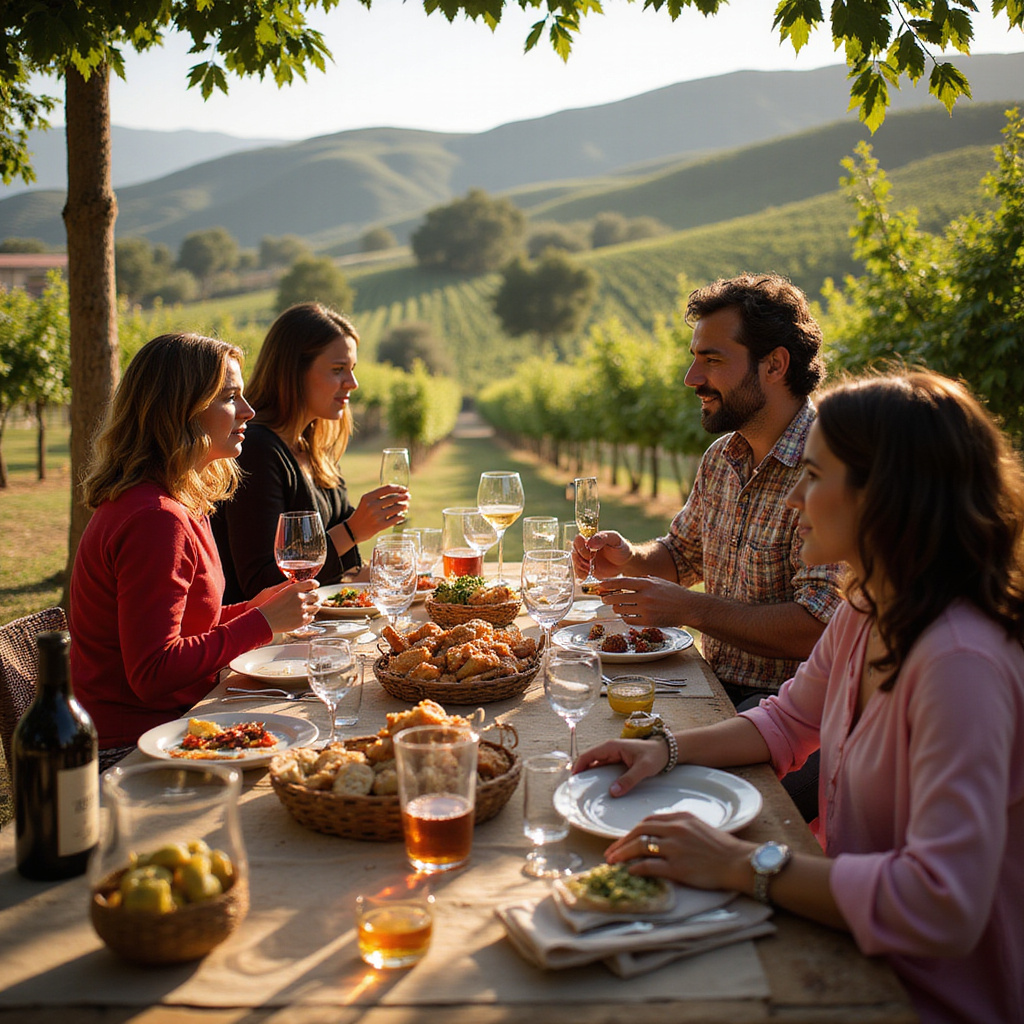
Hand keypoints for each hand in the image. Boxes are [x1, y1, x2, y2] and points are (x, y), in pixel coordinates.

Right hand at [247, 579, 319, 633]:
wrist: (262, 620)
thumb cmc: (265, 604)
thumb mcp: (274, 590)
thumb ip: (286, 585)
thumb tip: (293, 580)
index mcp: (294, 589)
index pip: (312, 583)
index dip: (314, 584)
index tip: (315, 586)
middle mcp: (300, 598)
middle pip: (315, 596)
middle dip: (314, 597)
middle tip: (312, 599)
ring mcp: (302, 610)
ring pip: (316, 607)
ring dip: (313, 607)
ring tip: (309, 608)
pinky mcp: (301, 621)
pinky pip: (311, 617)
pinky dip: (309, 616)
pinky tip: (304, 616)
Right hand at [343, 484, 409, 542]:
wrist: (353, 530)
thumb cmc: (362, 514)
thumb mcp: (366, 502)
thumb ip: (378, 496)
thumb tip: (398, 492)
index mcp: (368, 497)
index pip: (387, 488)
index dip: (398, 488)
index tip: (405, 489)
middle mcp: (372, 505)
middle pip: (393, 498)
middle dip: (404, 497)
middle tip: (408, 497)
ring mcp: (376, 516)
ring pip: (396, 508)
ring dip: (404, 506)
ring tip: (406, 506)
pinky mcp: (380, 526)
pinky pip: (395, 519)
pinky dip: (400, 517)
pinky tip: (402, 516)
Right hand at [571, 530, 631, 579]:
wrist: (625, 562)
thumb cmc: (620, 547)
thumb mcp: (614, 539)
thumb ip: (603, 538)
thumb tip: (590, 543)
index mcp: (590, 539)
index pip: (578, 540)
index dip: (580, 546)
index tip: (589, 550)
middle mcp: (585, 549)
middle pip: (574, 553)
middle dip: (580, 558)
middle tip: (590, 561)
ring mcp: (586, 561)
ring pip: (575, 564)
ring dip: (580, 567)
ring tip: (590, 568)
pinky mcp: (588, 571)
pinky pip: (579, 573)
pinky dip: (581, 575)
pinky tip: (587, 575)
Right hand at [572, 738, 668, 795]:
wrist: (666, 752)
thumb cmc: (655, 755)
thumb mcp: (643, 768)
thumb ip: (629, 780)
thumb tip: (613, 792)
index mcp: (612, 747)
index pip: (589, 755)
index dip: (578, 766)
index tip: (572, 780)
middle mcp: (610, 750)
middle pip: (589, 761)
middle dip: (581, 772)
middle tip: (575, 789)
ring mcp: (613, 756)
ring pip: (595, 766)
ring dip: (589, 776)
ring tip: (583, 790)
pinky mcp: (617, 762)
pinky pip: (603, 769)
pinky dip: (597, 777)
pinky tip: (597, 788)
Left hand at [597, 575, 690, 626]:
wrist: (688, 608)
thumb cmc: (674, 593)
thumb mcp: (659, 581)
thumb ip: (644, 580)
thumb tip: (628, 581)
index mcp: (647, 583)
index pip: (622, 582)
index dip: (608, 584)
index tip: (600, 585)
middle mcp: (645, 596)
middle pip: (618, 597)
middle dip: (607, 598)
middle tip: (604, 599)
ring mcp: (646, 610)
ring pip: (621, 609)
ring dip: (616, 608)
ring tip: (617, 607)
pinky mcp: (648, 622)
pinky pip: (629, 620)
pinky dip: (625, 617)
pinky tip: (627, 615)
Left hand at [604, 813, 754, 892]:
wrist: (739, 862)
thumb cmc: (722, 848)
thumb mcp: (699, 827)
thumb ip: (679, 828)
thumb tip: (659, 836)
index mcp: (681, 817)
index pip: (648, 820)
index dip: (632, 831)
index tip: (623, 840)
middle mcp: (676, 829)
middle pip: (639, 831)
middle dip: (621, 842)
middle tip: (610, 852)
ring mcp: (676, 848)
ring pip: (640, 847)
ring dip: (622, 854)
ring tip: (612, 862)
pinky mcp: (678, 867)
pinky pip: (649, 865)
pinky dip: (636, 868)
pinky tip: (630, 872)